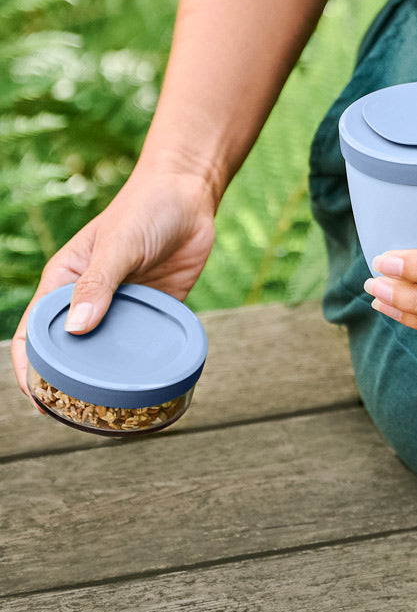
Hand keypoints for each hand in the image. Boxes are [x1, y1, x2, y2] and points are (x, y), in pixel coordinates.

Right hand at [11, 165, 215, 403]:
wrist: (190, 194)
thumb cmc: (145, 208)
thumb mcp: (119, 244)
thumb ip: (98, 284)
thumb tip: (76, 328)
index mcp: (65, 282)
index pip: (36, 331)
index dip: (30, 367)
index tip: (38, 399)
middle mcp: (91, 299)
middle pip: (72, 349)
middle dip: (69, 383)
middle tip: (80, 417)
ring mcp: (124, 306)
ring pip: (109, 351)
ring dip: (109, 377)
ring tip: (114, 412)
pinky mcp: (156, 308)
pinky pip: (146, 342)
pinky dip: (144, 363)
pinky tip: (150, 384)